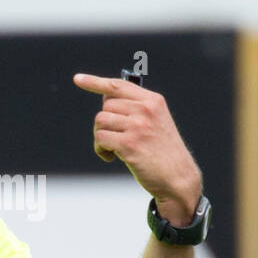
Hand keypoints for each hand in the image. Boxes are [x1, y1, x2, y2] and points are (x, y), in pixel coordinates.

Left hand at [74, 73, 201, 222]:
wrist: (178, 177)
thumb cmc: (164, 152)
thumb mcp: (157, 121)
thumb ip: (136, 108)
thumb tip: (106, 100)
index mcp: (153, 101)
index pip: (118, 86)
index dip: (95, 82)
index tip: (78, 79)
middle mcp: (146, 110)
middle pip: (106, 106)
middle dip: (105, 122)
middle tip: (114, 137)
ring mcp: (138, 126)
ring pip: (101, 121)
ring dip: (101, 137)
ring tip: (113, 149)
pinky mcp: (129, 144)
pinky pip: (100, 138)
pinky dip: (101, 149)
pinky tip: (111, 157)